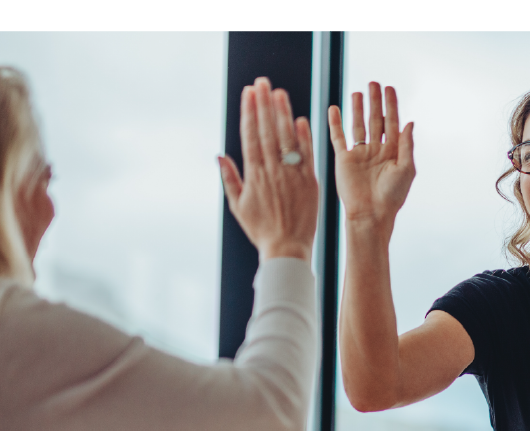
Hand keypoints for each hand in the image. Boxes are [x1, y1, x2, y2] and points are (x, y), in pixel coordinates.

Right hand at [218, 77, 317, 261]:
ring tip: (279, 92)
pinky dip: (304, 137)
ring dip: (283, 113)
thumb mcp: (238, 206)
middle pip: (267, 131)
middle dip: (264, 104)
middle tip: (262, 82)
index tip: (248, 93)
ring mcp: (292, 174)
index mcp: (254, 174)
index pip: (251, 135)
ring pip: (287, 138)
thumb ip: (230, 178)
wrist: (287, 248)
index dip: (249, 112)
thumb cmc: (261, 230)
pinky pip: (306, 155)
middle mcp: (273, 170)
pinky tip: (300, 119)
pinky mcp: (310, 181)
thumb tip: (220, 155)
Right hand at [327, 82, 414, 232]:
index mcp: (392, 152)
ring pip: (357, 125)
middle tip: (373, 82)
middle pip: (375, 120)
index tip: (390, 88)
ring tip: (357, 92)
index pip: (392, 123)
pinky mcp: (344, 159)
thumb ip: (407, 145)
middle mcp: (376, 151)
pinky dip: (336, 123)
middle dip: (375, 102)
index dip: (391, 105)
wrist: (370, 214)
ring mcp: (359, 154)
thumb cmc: (391, 197)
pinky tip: (335, 109)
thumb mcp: (406, 169)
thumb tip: (410, 122)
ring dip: (357, 109)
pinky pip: (338, 138)